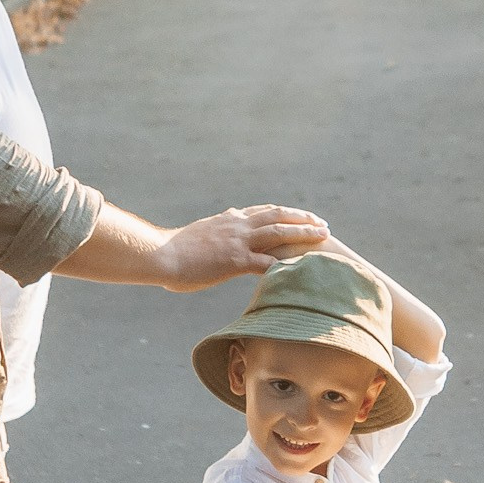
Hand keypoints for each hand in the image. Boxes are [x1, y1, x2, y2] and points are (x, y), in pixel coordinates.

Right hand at [152, 205, 328, 290]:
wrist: (160, 254)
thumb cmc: (172, 251)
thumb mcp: (198, 236)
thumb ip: (212, 234)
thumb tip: (215, 237)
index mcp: (229, 219)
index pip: (264, 211)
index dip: (285, 213)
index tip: (301, 216)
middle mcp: (237, 225)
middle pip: (278, 216)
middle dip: (303, 219)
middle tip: (323, 224)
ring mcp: (238, 241)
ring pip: (279, 232)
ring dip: (304, 234)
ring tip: (324, 237)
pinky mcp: (235, 260)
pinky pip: (268, 263)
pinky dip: (288, 266)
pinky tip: (303, 270)